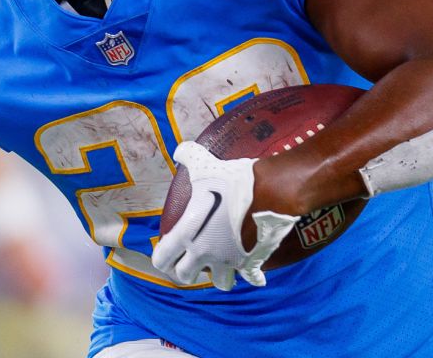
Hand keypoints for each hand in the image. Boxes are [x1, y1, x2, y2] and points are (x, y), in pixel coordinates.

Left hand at [150, 141, 296, 289]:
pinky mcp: (252, 263)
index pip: (162, 260)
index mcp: (188, 234)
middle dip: (185, 270)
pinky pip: (252, 279)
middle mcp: (205, 253)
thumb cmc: (233, 181)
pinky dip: (254, 278)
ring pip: (219, 283)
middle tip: (190, 259)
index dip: (161, 257)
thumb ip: (188, 156)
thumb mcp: (205, 164)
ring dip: (218, 275)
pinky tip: (255, 274)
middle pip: (185, 276)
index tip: (166, 251)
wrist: (271, 192)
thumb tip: (180, 150)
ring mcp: (229, 261)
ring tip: (219, 264)